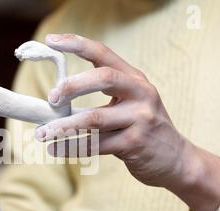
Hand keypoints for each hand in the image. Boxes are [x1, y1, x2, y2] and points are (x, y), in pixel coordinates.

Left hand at [36, 34, 219, 210]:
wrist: (176, 160)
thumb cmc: (143, 129)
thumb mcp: (131, 104)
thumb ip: (104, 98)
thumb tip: (57, 102)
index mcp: (136, 79)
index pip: (104, 53)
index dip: (76, 44)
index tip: (51, 41)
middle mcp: (141, 93)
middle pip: (103, 78)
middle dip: (71, 86)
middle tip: (51, 99)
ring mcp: (140, 119)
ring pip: (94, 118)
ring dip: (64, 126)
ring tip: (43, 133)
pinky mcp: (134, 144)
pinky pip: (95, 145)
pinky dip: (72, 148)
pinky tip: (56, 149)